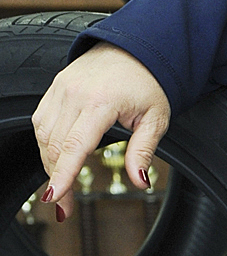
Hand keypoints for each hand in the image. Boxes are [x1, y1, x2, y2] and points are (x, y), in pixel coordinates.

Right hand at [32, 45, 170, 218]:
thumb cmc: (147, 83)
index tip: (55, 197)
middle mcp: (75, 94)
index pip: (75, 145)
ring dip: (50, 163)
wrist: (134, 49)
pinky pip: (41, 121)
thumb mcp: (156, 119)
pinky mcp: (55, 88)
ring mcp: (61, 89)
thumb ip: (143, 152)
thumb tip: (139, 181)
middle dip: (57, 179)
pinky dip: (46, 144)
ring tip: (62, 186)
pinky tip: (57, 158)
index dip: (63, 175)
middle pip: (56, 146)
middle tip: (64, 206)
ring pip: (44, 135)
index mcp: (101, 102)